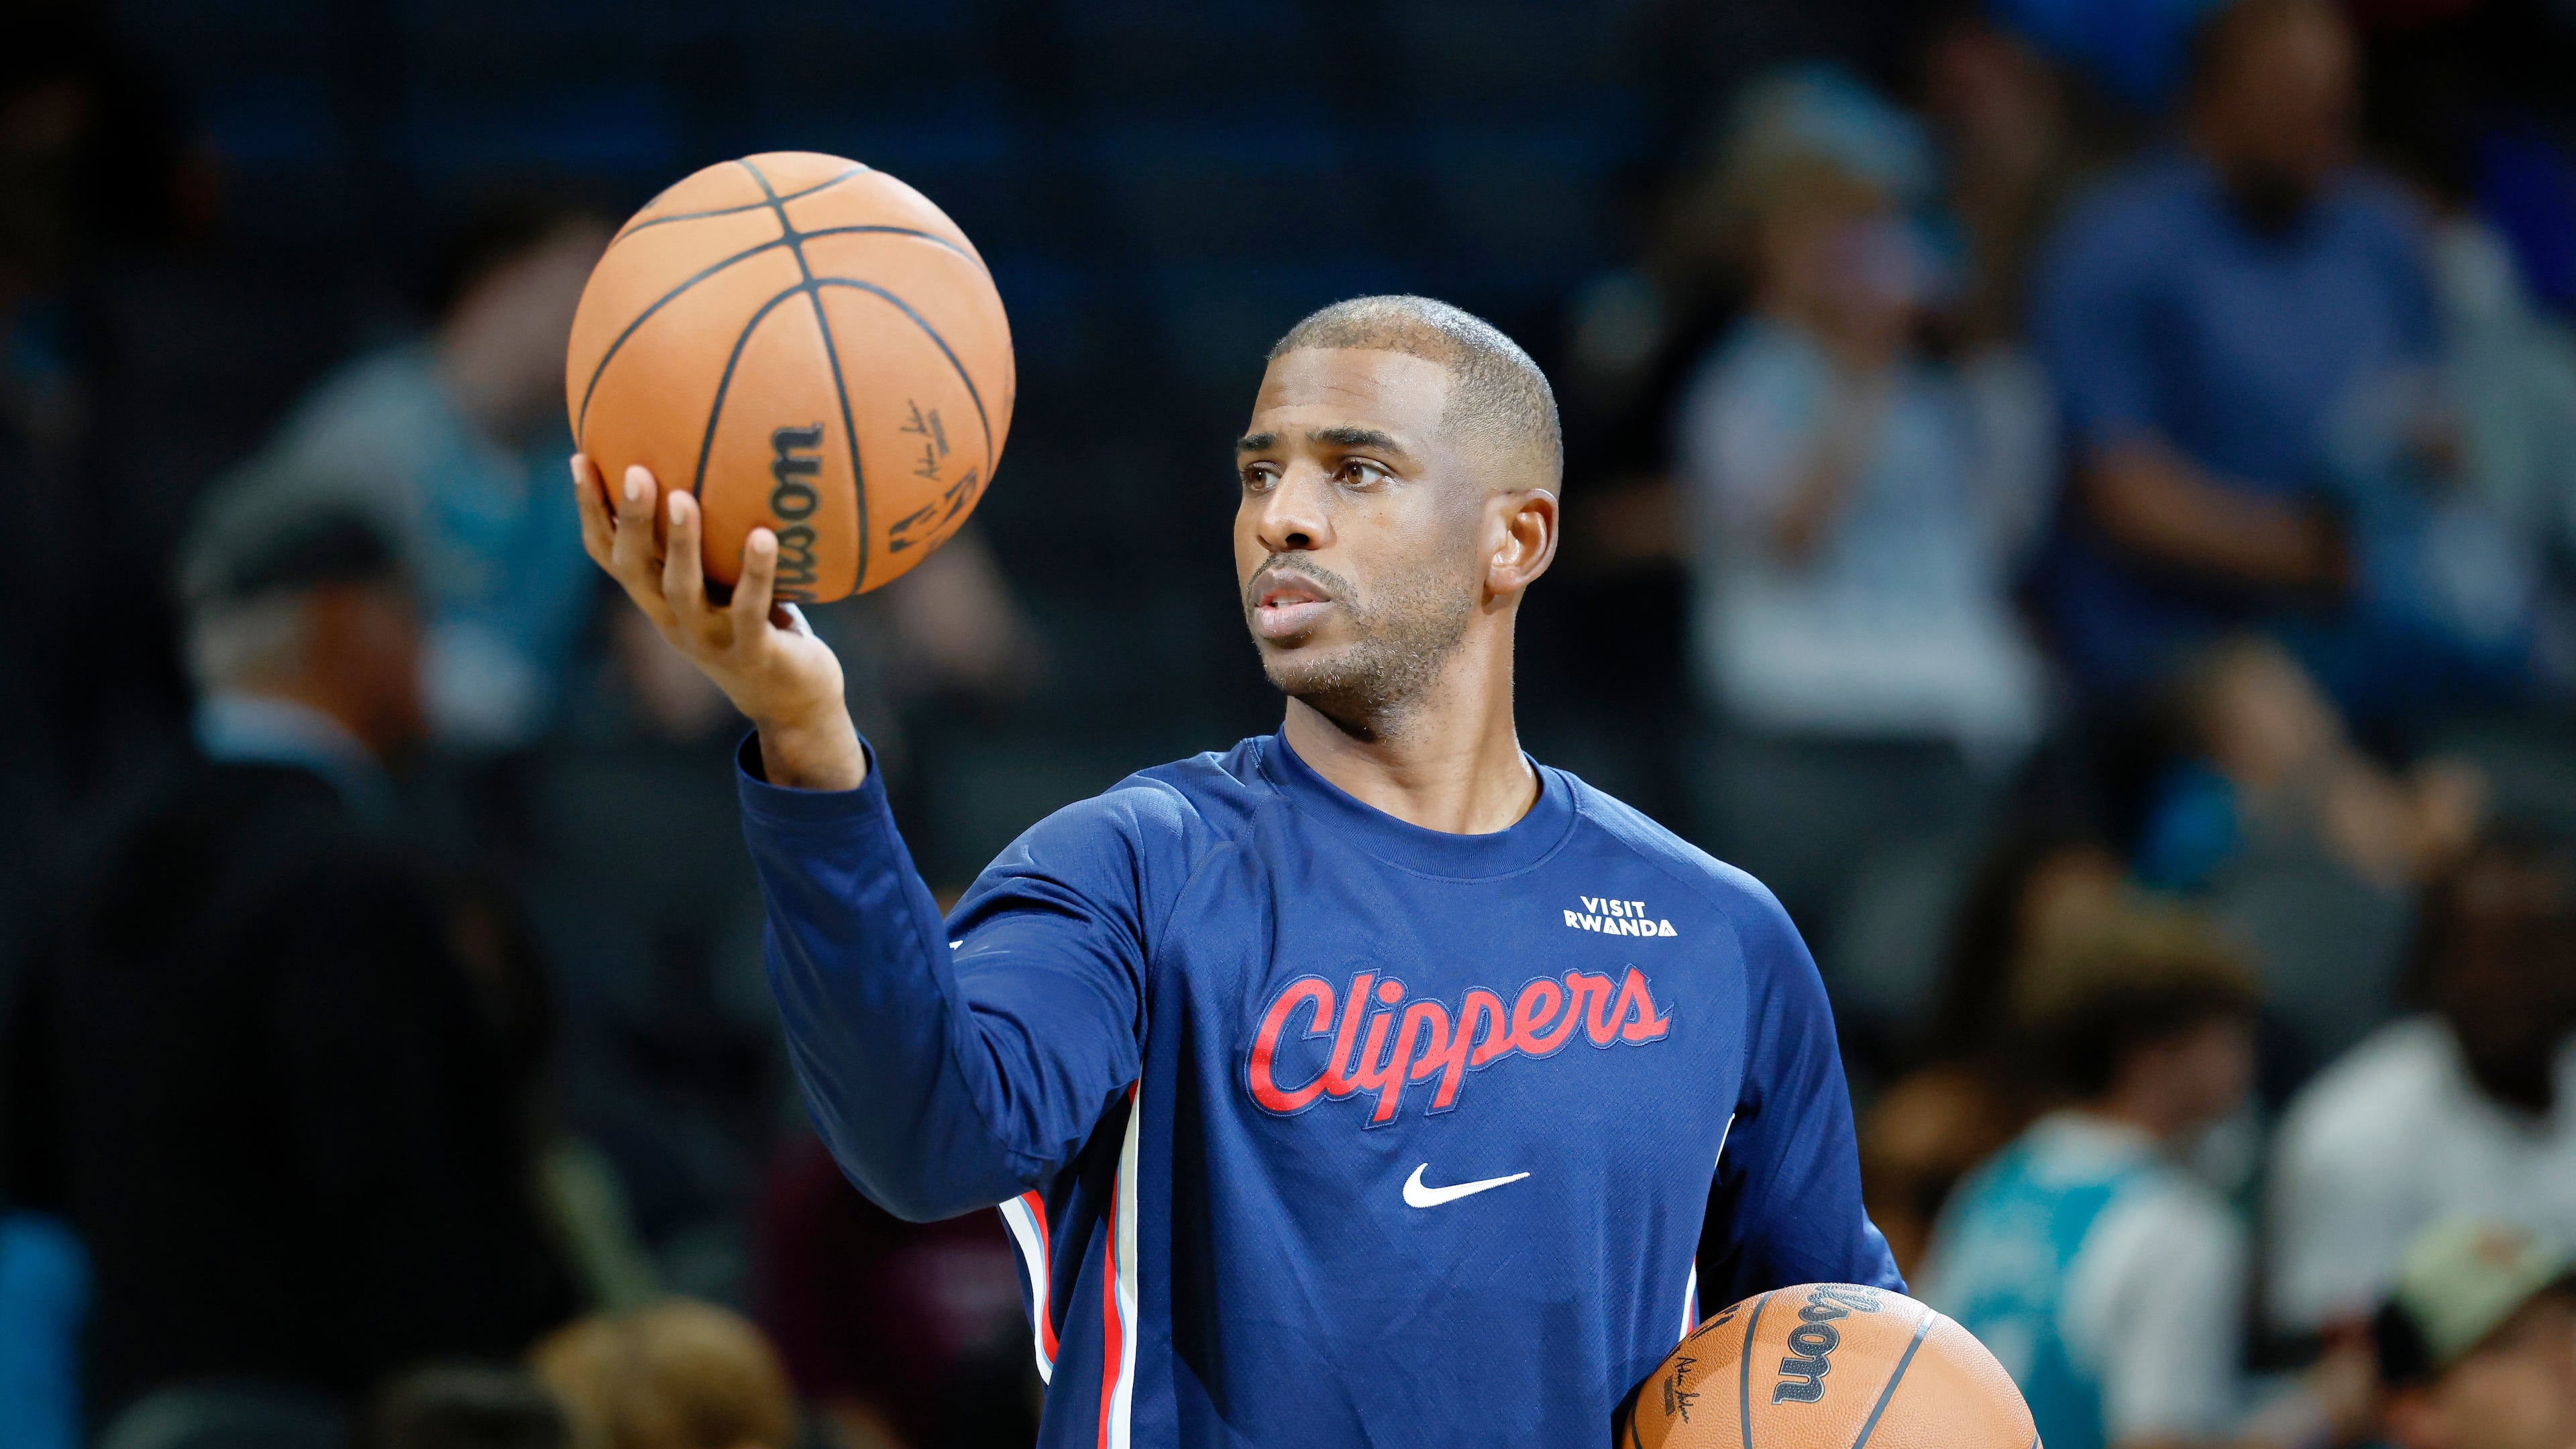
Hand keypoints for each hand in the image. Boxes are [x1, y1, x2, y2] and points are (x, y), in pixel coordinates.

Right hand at [573, 455, 866, 790]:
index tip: (581, 458)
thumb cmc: (760, 626)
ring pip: (682, 588)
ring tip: (681, 497)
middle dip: (629, 520)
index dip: (591, 511)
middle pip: (634, 568)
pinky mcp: (752, 653)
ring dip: (680, 543)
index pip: (609, 554)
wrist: (793, 704)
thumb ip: (713, 540)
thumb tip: (718, 464)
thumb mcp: (726, 583)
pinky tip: (765, 536)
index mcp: (657, 599)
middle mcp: (672, 619)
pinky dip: (756, 572)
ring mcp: (709, 639)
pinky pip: (750, 608)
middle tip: (632, 470)